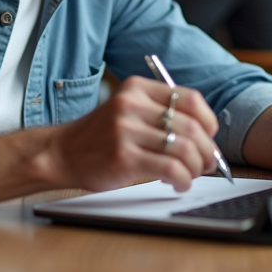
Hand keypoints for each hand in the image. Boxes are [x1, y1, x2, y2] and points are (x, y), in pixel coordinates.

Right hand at [48, 77, 218, 192]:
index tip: (209, 136)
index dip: (208, 121)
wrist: (62, 153)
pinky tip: (178, 183)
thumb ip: (160, 114)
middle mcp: (131, 105)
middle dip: (206, 150)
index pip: (190, 98)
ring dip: (196, 167)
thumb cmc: (101, 137)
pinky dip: (183, 179)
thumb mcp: (128, 111)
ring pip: (184, 149)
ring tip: (191, 175)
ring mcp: (126, 131)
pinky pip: (170, 168)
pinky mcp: (124, 157)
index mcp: (137, 88)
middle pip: (191, 126)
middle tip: (207, 163)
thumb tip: (206, 137)